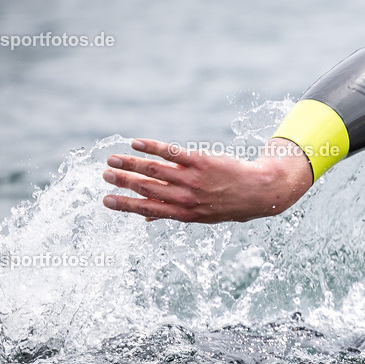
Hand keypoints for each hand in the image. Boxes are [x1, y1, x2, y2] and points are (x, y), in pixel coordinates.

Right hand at [102, 138, 312, 222]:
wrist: (260, 191)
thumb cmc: (228, 204)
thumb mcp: (202, 217)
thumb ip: (173, 214)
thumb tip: (145, 220)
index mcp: (184, 214)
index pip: (148, 209)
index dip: (125, 205)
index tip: (105, 200)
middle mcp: (186, 198)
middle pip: (147, 189)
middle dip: (123, 182)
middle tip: (104, 175)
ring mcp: (193, 179)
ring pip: (155, 170)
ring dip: (131, 163)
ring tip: (112, 158)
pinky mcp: (201, 160)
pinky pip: (172, 152)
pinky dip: (153, 147)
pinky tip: (137, 143)